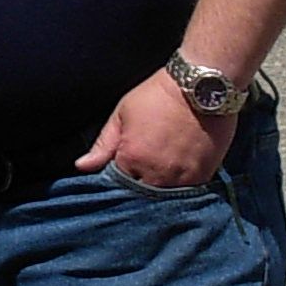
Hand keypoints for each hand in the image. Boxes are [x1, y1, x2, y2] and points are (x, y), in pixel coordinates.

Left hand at [77, 67, 237, 191]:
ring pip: (164, 199)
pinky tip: (177, 178)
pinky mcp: (203, 176)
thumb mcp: (123, 113)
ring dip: (158, 192)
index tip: (121, 174)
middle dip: (138, 190)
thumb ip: (103, 144)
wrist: (203, 86)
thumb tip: (82, 166)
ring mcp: (181, 177)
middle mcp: (156, 173)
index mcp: (131, 158)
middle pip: (140, 198)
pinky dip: (180, 190)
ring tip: (158, 178)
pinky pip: (187, 195)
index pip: (117, 186)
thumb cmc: (159, 95)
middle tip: (140, 177)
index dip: (118, 182)